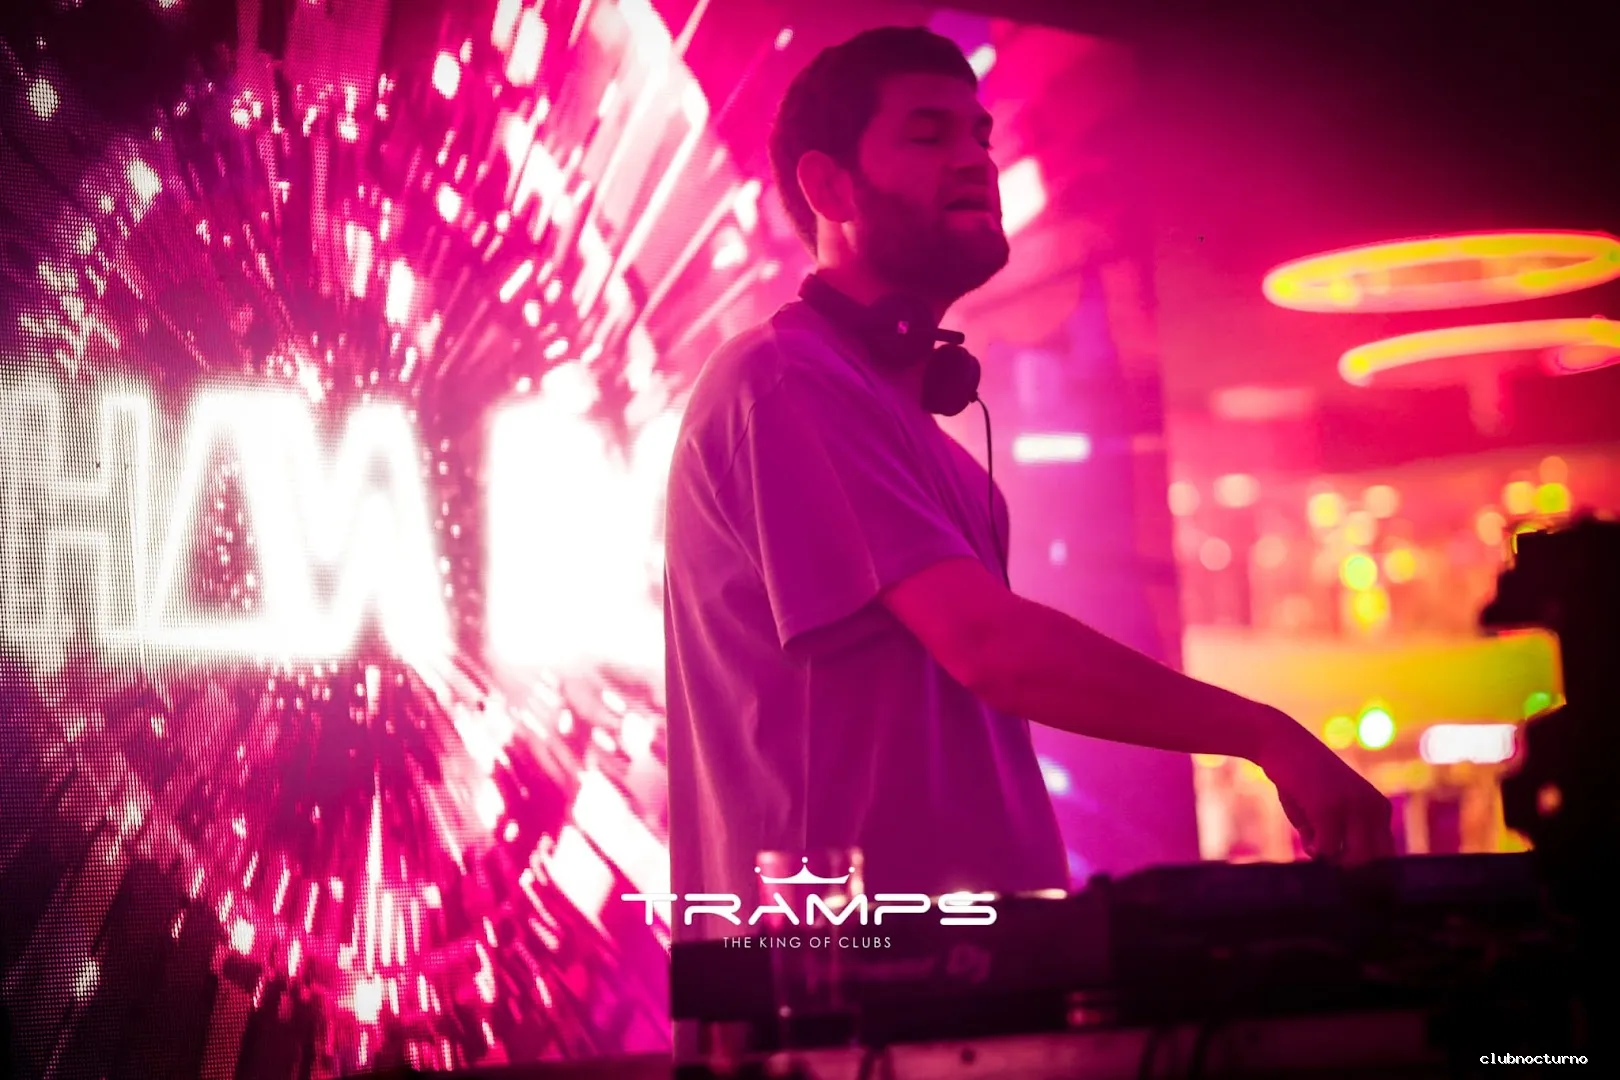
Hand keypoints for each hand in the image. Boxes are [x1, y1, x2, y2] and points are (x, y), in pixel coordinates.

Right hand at [1254, 710, 1394, 863]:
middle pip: (1372, 862)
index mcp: (1379, 807)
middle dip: (1347, 866)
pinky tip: (1305, 832)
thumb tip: (1339, 868)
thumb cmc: (1303, 779)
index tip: (1344, 867)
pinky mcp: (1329, 809)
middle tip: (1323, 852)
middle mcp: (1374, 807)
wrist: (1282, 742)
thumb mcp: (1332, 809)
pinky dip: (1313, 848)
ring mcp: (1353, 808)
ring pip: (1354, 860)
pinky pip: (1327, 850)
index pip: (1386, 854)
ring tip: (1313, 840)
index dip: (1366, 869)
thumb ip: (1342, 837)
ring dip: (1331, 859)